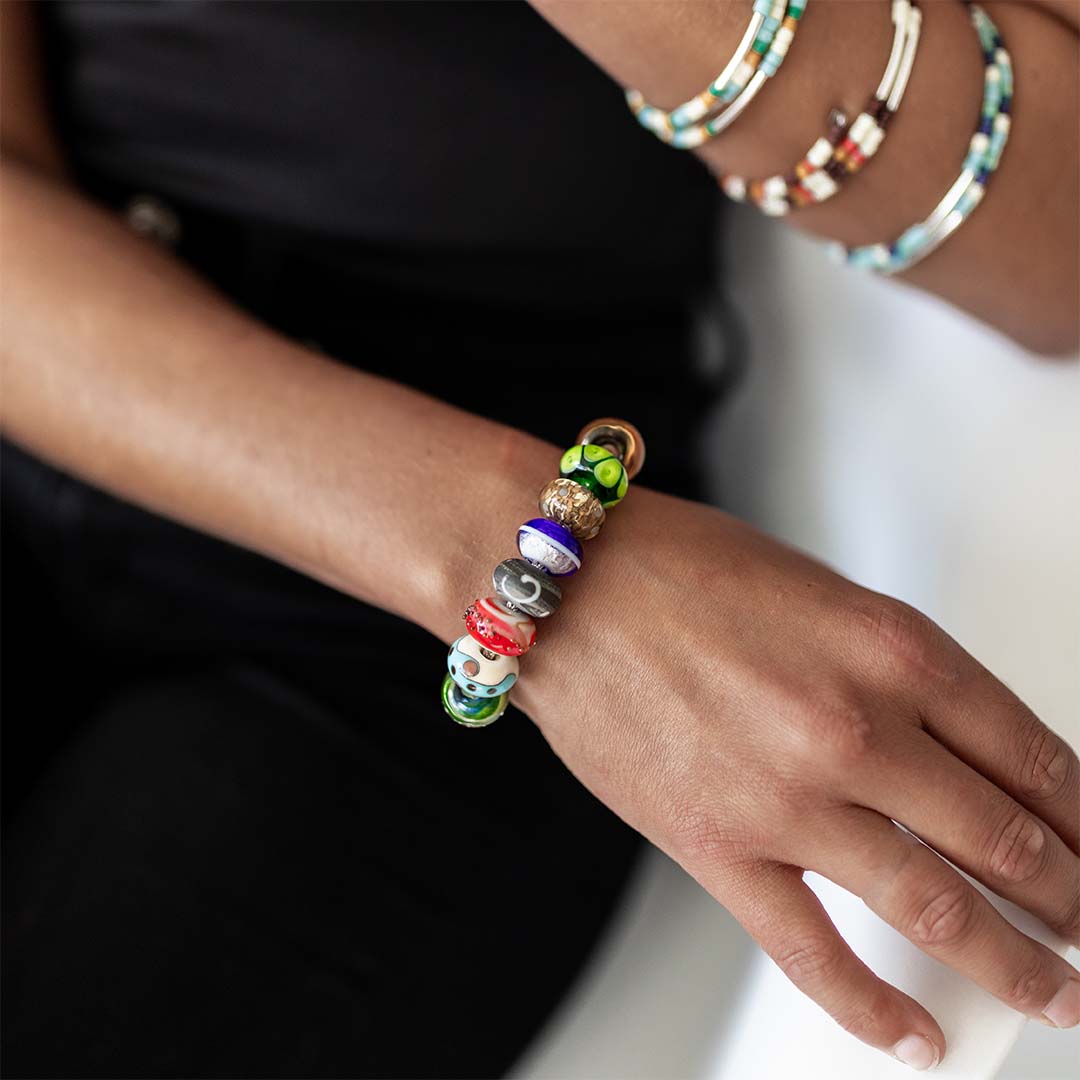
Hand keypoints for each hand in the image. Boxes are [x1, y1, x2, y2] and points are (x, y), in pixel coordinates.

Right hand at [513, 486, 1079, 1069]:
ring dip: (1014, 965)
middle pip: (1008, 840)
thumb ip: (893, 674)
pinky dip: (874, 1007)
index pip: (1036, 755)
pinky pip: (814, 951)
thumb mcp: (821, 595)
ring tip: (1054, 994)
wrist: (564, 586)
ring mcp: (787, 796)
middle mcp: (855, 726)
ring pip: (937, 908)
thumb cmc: (678, 570)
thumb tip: (954, 753)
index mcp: (893, 648)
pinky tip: (915, 1037)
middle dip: (1073, 899)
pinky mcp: (716, 846)